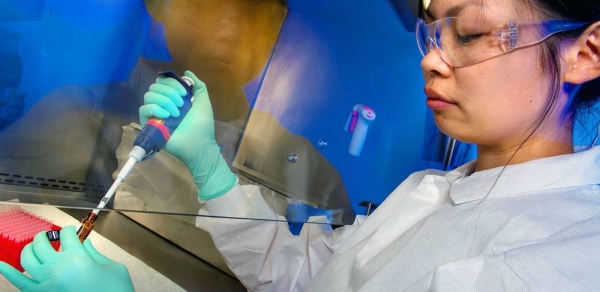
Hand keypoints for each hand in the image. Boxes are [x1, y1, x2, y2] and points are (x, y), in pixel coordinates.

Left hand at [0, 226, 133, 291]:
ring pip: (28, 260)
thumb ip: (95, 253)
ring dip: (30, 249)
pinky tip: (1, 265)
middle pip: (42, 244)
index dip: (70, 230)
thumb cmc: (116, 291)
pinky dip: (8, 273)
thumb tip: (84, 244)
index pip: (67, 235)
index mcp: (77, 259)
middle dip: (47, 236)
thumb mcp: (112, 268)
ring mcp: (47, 284)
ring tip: (36, 246)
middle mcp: (58, 269)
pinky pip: (20, 284)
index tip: (73, 231)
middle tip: (52, 235)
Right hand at [139, 70, 236, 199]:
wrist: (200, 142)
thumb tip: (186, 72)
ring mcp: (155, 113)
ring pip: (149, 95)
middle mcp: (163, 103)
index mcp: (174, 97)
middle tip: (181, 104)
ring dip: (164, 101)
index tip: (185, 93)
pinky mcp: (148, 124)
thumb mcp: (203, 100)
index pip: (164, 81)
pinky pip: (143, 109)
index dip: (173, 83)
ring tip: (176, 113)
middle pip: (155, 86)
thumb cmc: (202, 123)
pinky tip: (166, 115)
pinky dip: (155, 108)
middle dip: (170, 92)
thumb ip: (197, 85)